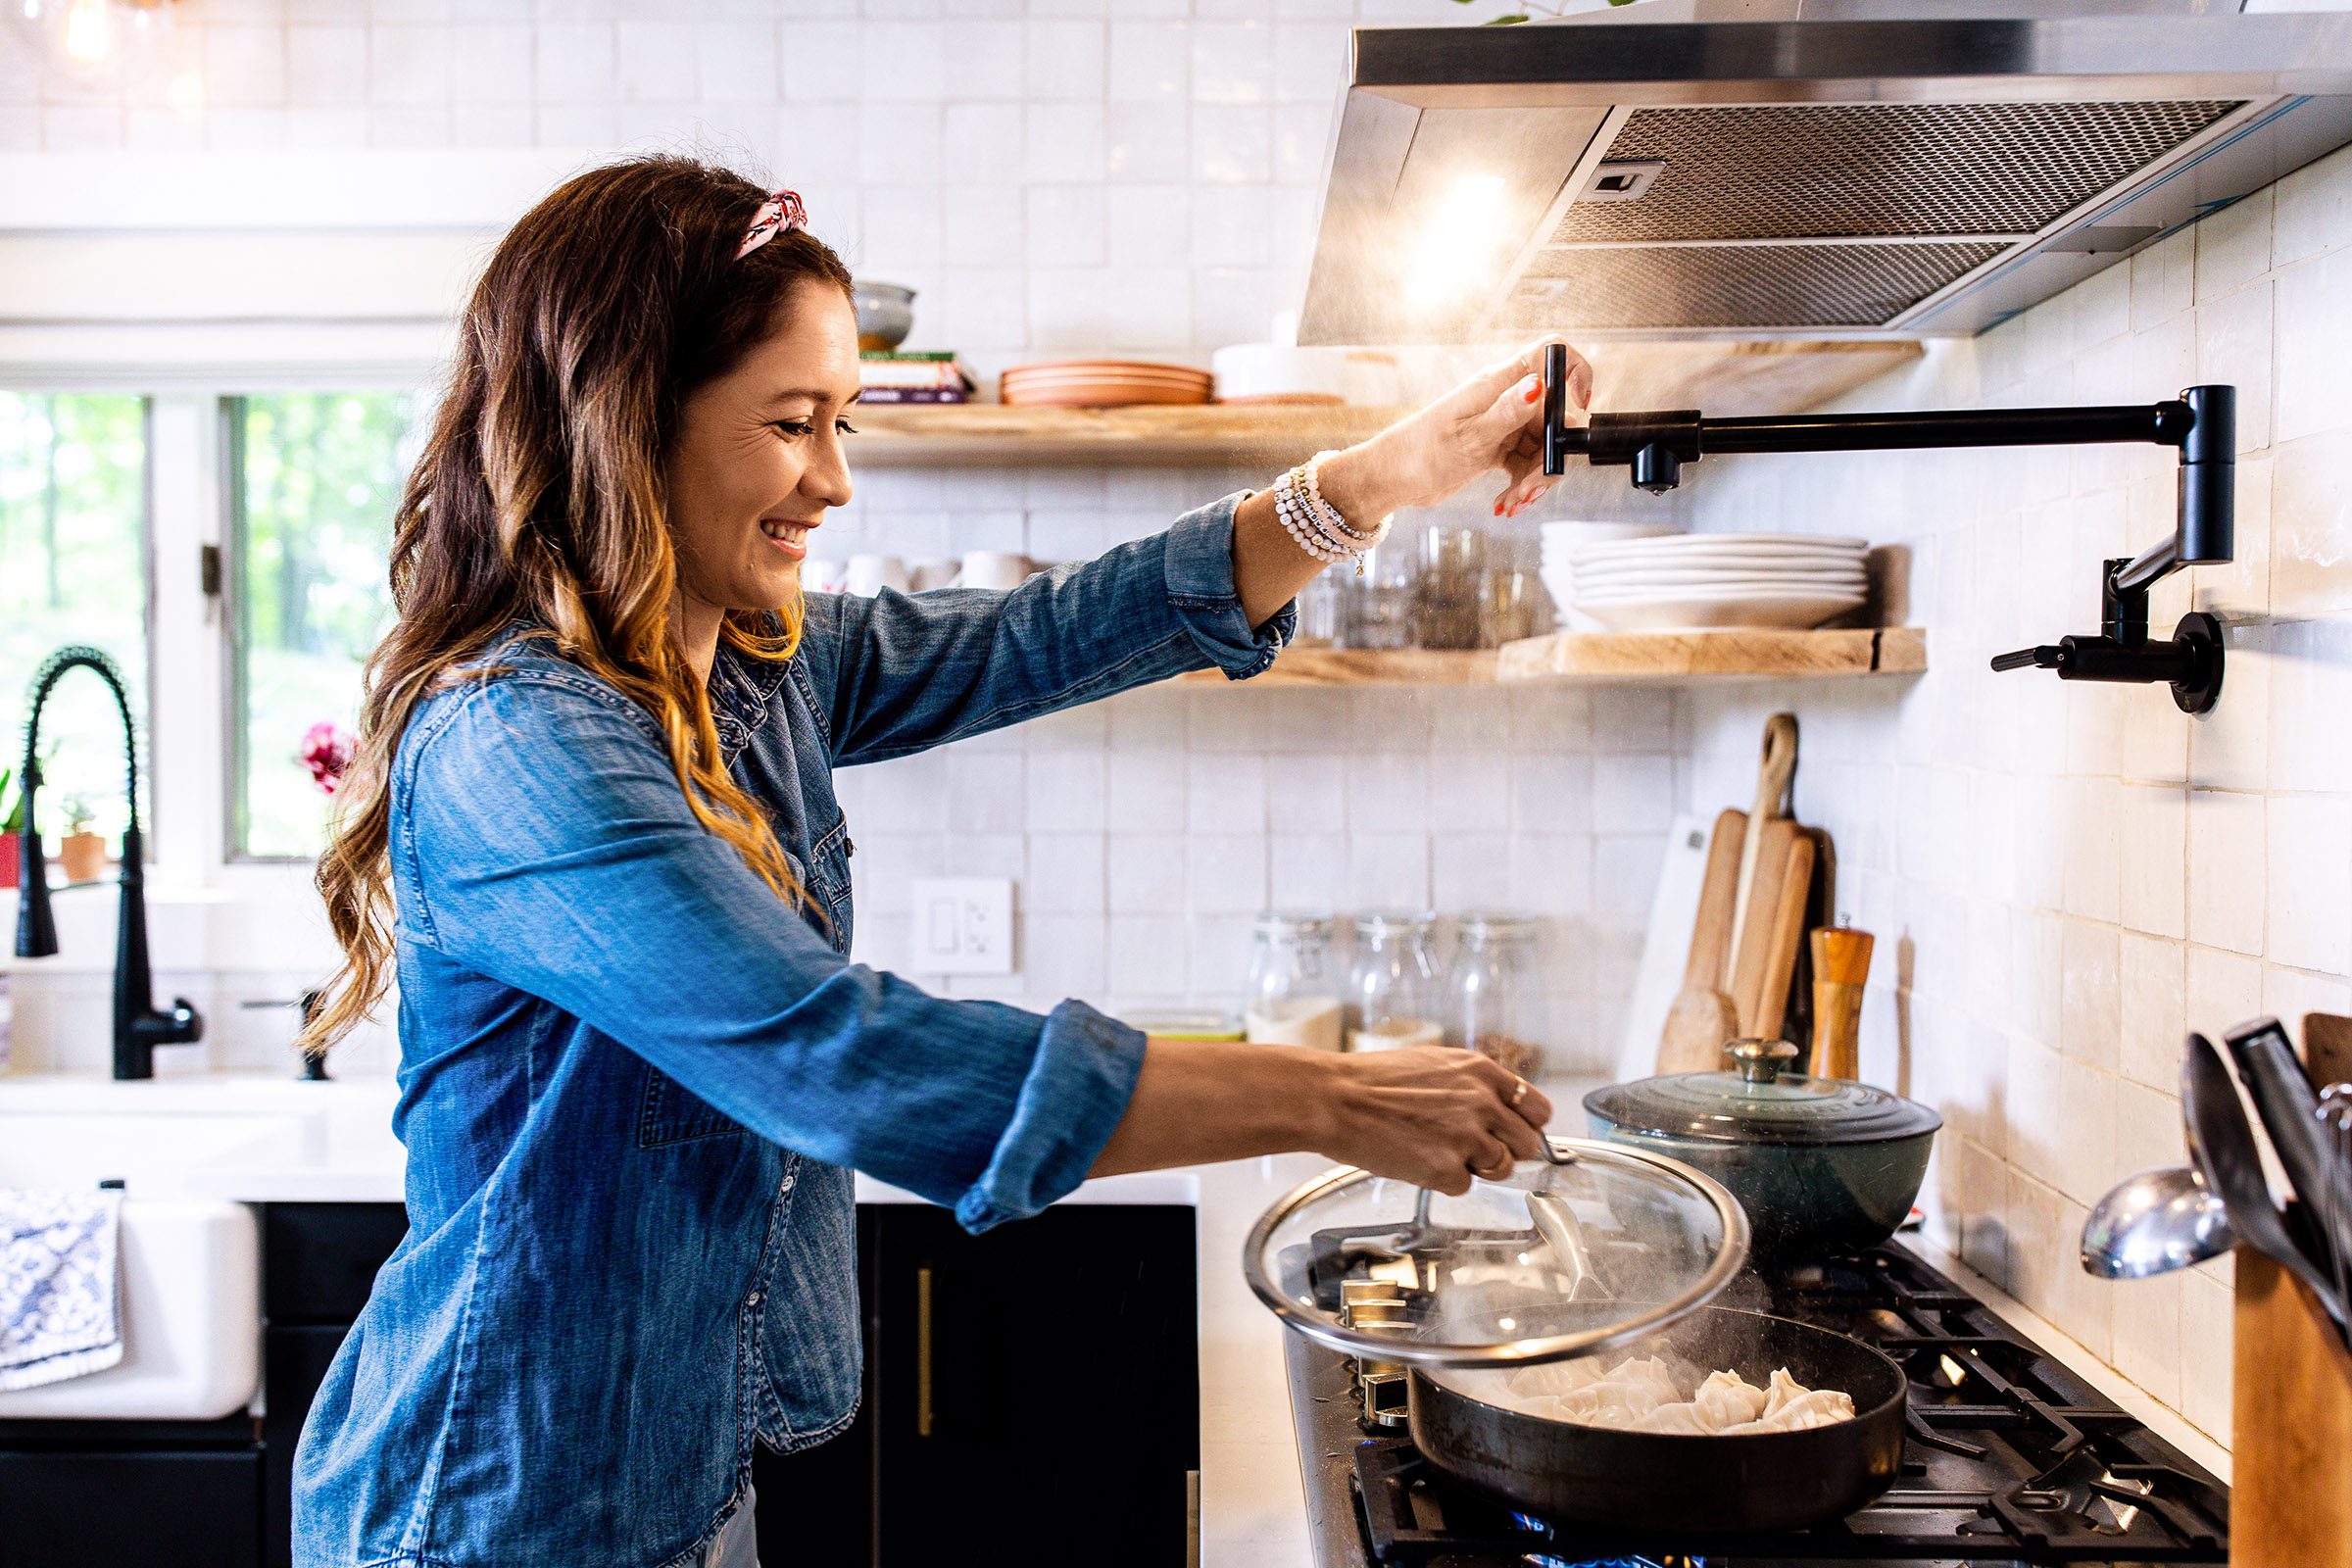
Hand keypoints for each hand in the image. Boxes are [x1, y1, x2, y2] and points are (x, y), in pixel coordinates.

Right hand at [1309, 1047, 1554, 1194]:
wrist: (1334, 1099)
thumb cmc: (1372, 1080)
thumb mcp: (1434, 1064)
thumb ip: (1472, 1084)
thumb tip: (1496, 1107)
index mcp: (1481, 1072)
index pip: (1537, 1108)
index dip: (1527, 1125)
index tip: (1516, 1133)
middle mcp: (1481, 1103)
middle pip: (1527, 1144)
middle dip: (1506, 1151)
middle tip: (1476, 1150)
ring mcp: (1466, 1138)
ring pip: (1501, 1168)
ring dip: (1476, 1167)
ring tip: (1439, 1152)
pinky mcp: (1446, 1170)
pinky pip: (1464, 1187)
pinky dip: (1444, 1181)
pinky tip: (1417, 1161)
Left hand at [1318, 336, 1593, 523]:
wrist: (1392, 478)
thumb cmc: (1421, 453)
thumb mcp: (1469, 437)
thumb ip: (1507, 412)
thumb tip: (1538, 386)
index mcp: (1499, 383)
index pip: (1552, 355)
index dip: (1576, 373)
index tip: (1580, 409)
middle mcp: (1505, 398)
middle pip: (1555, 415)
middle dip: (1551, 456)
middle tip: (1530, 489)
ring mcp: (1502, 422)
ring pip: (1543, 445)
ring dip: (1535, 479)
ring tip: (1513, 502)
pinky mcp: (1497, 445)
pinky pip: (1526, 462)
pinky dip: (1522, 484)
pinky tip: (1505, 504)